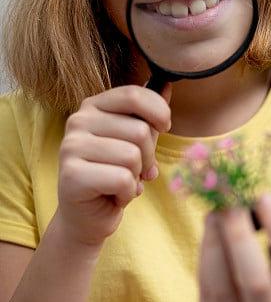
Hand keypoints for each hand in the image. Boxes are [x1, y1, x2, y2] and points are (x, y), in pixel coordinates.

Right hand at [56, 84, 170, 245]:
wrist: (88, 217)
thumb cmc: (114, 174)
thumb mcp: (134, 140)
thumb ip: (147, 114)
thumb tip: (167, 84)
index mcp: (94, 106)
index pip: (134, 94)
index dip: (159, 112)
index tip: (165, 127)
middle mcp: (78, 121)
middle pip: (140, 131)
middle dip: (148, 157)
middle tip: (134, 171)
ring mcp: (71, 147)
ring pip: (132, 156)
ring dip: (136, 177)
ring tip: (121, 183)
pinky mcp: (71, 175)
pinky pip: (122, 179)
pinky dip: (127, 193)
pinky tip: (114, 196)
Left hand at [198, 195, 270, 301]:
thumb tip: (262, 201)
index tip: (267, 198)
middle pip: (254, 280)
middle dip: (240, 234)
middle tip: (233, 202)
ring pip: (220, 286)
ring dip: (215, 242)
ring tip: (216, 212)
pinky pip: (204, 291)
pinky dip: (206, 257)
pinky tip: (211, 234)